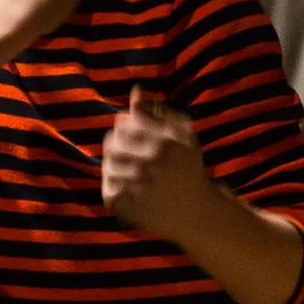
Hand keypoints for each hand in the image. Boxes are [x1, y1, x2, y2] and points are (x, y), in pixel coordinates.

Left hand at [102, 88, 216, 238]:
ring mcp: (131, 186)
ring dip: (118, 165)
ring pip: (107, 163)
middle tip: (136, 156)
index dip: (129, 128)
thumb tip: (135, 91)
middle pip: (112, 141)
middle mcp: (146, 162)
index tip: (139, 138)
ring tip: (134, 173)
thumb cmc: (189, 168)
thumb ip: (158, 110)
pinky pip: (107, 186)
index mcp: (161, 142)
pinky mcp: (122, 205)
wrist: (196, 213)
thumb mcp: (183, 134)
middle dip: (121, 145)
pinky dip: (116, 186)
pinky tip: (132, 189)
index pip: (124, 123)